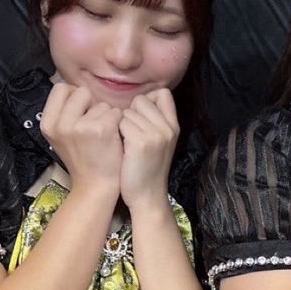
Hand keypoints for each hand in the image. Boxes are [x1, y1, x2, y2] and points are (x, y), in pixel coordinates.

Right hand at [40, 83, 122, 194]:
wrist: (95, 185)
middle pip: (81, 91)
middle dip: (92, 104)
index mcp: (48, 123)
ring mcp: (80, 126)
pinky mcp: (101, 129)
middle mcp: (60, 123)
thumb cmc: (83, 158)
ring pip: (101, 103)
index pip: (61, 88)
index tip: (82, 112)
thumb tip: (78, 90)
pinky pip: (115, 112)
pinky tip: (114, 138)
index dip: (75, 96)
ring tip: (103, 136)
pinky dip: (118, 123)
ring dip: (106, 116)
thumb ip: (65, 113)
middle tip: (94, 125)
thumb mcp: (62, 136)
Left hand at [118, 89, 179, 211]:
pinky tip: (120, 147)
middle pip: (141, 100)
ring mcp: (156, 135)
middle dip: (131, 113)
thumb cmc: (147, 169)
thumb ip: (155, 122)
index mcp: (174, 126)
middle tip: (130, 134)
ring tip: (125, 143)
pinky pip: (121, 124)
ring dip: (121, 125)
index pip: (163, 94)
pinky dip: (116, 133)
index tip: (140, 115)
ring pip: (128, 112)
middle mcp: (168, 128)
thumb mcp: (161, 143)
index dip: (148, 99)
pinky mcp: (140, 142)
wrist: (147, 196)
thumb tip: (140, 100)